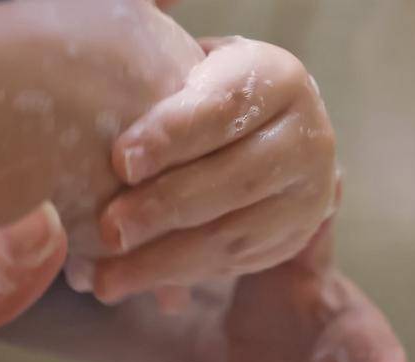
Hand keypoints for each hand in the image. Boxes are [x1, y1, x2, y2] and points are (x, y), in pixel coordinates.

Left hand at [83, 37, 338, 302]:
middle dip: (165, 207)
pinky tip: (129, 282)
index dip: (172, 134)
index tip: (119, 159)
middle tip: (108, 228)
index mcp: (278, 78)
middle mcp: (306, 136)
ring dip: (165, 260)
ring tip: (107, 277)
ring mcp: (307, 194)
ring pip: (233, 232)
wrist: (257, 129)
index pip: (223, 109)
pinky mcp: (292, 238)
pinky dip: (178, 276)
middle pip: (233, 179)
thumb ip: (160, 23)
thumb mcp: (185, 54)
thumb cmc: (197, 84)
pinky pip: (232, 264)